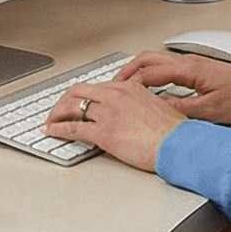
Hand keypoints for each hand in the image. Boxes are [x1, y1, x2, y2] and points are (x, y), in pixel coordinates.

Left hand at [41, 78, 188, 172]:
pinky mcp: (104, 133)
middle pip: (79, 92)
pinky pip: (73, 128)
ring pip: (72, 108)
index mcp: (129, 88)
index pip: (97, 86)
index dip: (82, 95)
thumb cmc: (176, 132)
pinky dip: (58, 129)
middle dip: (64, 101)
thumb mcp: (159, 107)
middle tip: (58, 110)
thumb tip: (136, 112)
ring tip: (50, 121)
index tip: (77, 101)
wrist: (180, 145)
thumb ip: (142, 104)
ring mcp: (108, 113)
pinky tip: (51, 132)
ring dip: (57, 114)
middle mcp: (115, 95)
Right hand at [118, 51, 230, 127]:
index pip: (149, 73)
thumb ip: (181, 109)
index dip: (129, 83)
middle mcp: (189, 62)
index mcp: (189, 69)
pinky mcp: (200, 70)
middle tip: (113, 85)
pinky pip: (169, 67)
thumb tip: (156, 110)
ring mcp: (194, 64)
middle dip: (127, 71)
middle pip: (148, 59)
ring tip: (128, 86)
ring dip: (140, 71)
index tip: (116, 93)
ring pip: (158, 61)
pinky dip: (153, 74)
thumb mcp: (211, 111)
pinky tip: (153, 88)